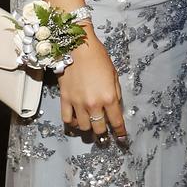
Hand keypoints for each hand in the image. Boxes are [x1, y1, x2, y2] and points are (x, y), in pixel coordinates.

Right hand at [58, 25, 126, 140]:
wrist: (77, 46)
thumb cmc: (98, 57)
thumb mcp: (114, 74)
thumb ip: (115, 93)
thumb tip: (115, 107)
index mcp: (109, 97)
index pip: (116, 122)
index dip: (120, 133)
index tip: (122, 139)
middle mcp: (93, 103)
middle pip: (99, 128)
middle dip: (104, 133)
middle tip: (104, 132)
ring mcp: (77, 103)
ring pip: (83, 127)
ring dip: (88, 128)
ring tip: (90, 125)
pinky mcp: (64, 100)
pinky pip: (67, 120)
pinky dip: (72, 124)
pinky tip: (76, 122)